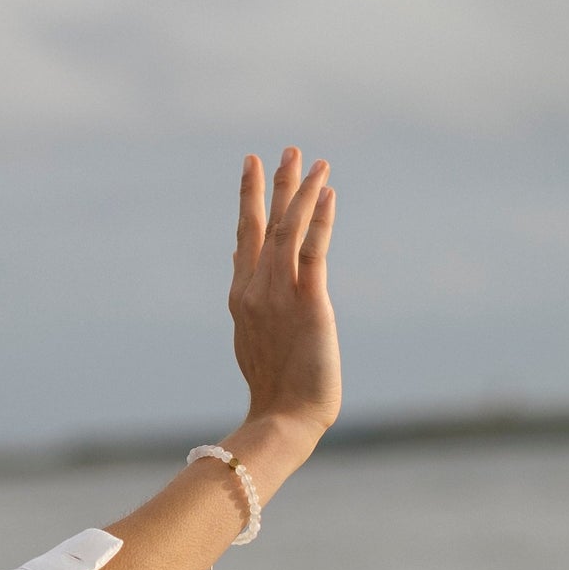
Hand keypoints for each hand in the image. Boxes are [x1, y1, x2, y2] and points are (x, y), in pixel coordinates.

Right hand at [230, 148, 340, 435]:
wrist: (282, 418)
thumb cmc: (275, 395)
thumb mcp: (256, 348)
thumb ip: (252, 315)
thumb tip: (247, 301)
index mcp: (241, 301)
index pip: (245, 243)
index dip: (248, 207)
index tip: (253, 174)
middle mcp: (254, 291)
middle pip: (259, 226)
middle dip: (267, 187)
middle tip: (277, 151)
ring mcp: (278, 295)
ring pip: (285, 230)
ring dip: (297, 191)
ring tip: (310, 158)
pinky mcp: (308, 302)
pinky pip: (313, 251)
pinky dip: (319, 220)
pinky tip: (327, 192)